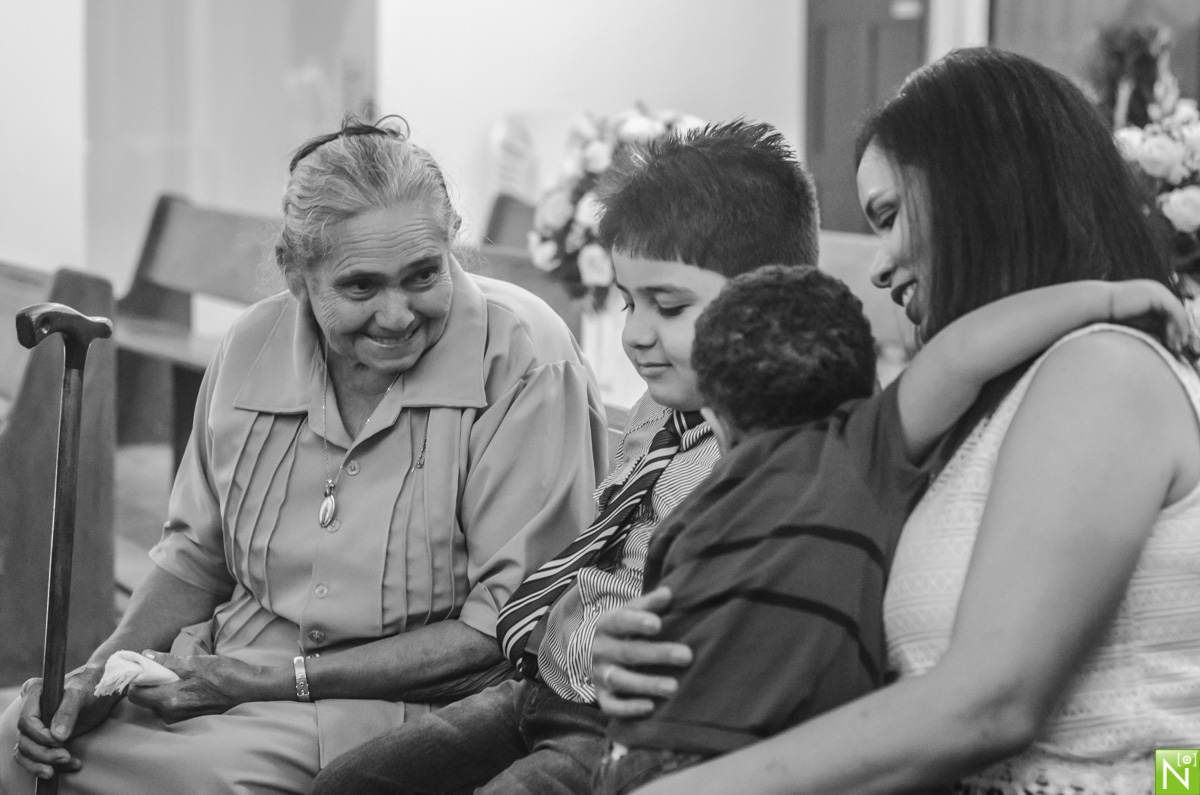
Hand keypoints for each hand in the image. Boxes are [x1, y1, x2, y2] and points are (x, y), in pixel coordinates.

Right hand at [13, 667, 120, 779]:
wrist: (104, 691)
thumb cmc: (92, 685)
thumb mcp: (82, 692)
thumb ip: (68, 711)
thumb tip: (56, 736)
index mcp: (35, 692)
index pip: (26, 720)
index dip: (39, 735)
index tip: (59, 741)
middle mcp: (31, 710)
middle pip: (25, 739)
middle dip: (43, 752)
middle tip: (65, 756)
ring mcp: (35, 726)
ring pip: (26, 752)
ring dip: (43, 763)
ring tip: (68, 762)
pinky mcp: (42, 740)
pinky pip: (35, 759)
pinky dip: (49, 766)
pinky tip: (73, 765)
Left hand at [124, 651, 282, 722]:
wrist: (252, 690)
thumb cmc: (227, 674)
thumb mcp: (197, 662)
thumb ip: (168, 661)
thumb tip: (145, 655)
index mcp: (171, 700)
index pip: (135, 693)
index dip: (136, 678)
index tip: (143, 666)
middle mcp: (171, 714)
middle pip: (144, 699)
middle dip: (148, 683)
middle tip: (161, 668)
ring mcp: (180, 718)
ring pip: (157, 702)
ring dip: (161, 688)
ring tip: (179, 675)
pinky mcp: (189, 718)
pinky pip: (170, 706)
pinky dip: (172, 694)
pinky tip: (188, 684)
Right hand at [591, 587, 691, 717]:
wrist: (585, 652)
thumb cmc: (618, 629)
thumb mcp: (627, 611)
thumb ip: (647, 604)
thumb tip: (668, 593)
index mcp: (606, 625)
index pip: (620, 621)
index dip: (638, 622)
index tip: (657, 624)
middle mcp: (600, 650)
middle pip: (628, 652)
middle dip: (658, 654)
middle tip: (687, 656)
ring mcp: (599, 674)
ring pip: (621, 680)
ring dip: (647, 684)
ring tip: (674, 687)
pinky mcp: (601, 696)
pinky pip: (611, 706)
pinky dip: (629, 709)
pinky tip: (650, 707)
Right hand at [1107, 279, 1194, 352]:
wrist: (1096, 305)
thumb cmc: (1108, 316)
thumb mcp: (1134, 323)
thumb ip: (1148, 328)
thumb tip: (1160, 342)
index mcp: (1150, 296)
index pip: (1169, 313)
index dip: (1173, 330)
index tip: (1173, 346)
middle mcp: (1156, 290)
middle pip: (1175, 312)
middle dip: (1178, 331)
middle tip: (1178, 348)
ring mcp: (1157, 291)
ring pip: (1177, 313)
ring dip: (1179, 331)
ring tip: (1175, 346)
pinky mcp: (1157, 296)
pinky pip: (1174, 312)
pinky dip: (1176, 327)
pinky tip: (1171, 340)